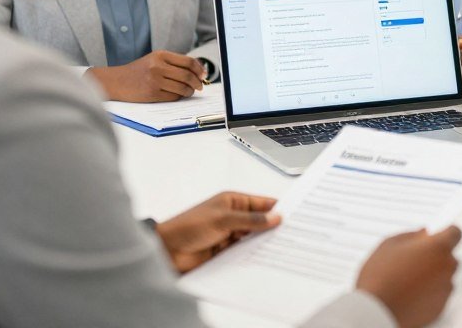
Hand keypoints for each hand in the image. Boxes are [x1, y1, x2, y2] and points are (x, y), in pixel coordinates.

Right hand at [88, 50, 204, 101]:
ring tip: (189, 91)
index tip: (203, 75)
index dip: (199, 69)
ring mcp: (154, 80)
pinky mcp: (151, 93)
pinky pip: (173, 97)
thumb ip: (174, 63)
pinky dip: (178, 97)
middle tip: (200, 86)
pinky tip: (177, 95)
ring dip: (189, 91)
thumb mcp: (155, 60)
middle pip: (187, 76)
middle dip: (197, 83)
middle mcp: (157, 66)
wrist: (116, 81)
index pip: (188, 62)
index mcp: (160, 55)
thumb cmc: (139, 71)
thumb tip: (198, 71)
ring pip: (182, 88)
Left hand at [155, 191, 280, 273]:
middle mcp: (233, 217)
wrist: (166, 251)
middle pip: (260, 222)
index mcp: (232, 201)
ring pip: (253, 238)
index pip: (262, 203)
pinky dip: (253, 254)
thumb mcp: (222, 220)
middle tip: (292, 234)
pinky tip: (264, 258)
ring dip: (263, 242)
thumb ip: (250, 220)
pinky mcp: (226, 251)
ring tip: (282, 248)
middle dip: (273, 227)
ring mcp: (229, 234)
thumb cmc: (187, 227)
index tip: (295, 215)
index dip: (278, 208)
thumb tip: (275, 218)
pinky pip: (245, 252)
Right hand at [356, 226, 461, 327]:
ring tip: (406, 279)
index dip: (445, 233)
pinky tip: (409, 293)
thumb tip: (423, 234)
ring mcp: (445, 288)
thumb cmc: (380, 277)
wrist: (376, 311)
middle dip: (434, 256)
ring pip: (443, 276)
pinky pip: (438, 294)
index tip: (435, 236)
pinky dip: (428, 292)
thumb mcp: (390, 244)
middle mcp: (447, 267)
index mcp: (438, 247)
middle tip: (413, 259)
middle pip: (448, 256)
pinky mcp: (440, 307)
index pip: (455, 233)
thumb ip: (412, 235)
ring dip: (431, 275)